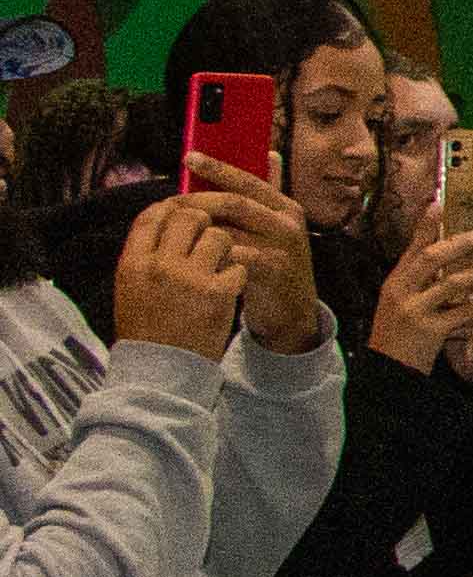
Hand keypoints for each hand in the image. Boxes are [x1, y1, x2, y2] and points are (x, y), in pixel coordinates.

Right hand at [108, 198, 245, 362]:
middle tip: (210, 236)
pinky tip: (229, 288)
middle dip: (205, 221)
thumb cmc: (146, 329)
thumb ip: (146, 254)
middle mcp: (159, 265)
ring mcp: (190, 278)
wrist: (162, 370)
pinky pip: (238, 264)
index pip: (152, 215)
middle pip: (189, 217)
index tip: (184, 211)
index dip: (172, 207)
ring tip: (219, 266)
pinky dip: (238, 274)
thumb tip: (166, 217)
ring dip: (225, 247)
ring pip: (220, 236)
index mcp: (132, 263)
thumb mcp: (130, 288)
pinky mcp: (218, 293)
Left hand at [176, 156, 323, 350]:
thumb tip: (269, 154)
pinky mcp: (272, 272)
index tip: (189, 157)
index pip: (248, 180)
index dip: (218, 167)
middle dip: (197, 200)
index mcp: (286, 207)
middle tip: (170, 202)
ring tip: (172, 232)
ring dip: (196, 232)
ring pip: (228, 232)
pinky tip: (188, 258)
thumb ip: (268, 194)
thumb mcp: (276, 227)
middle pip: (235, 203)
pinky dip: (207, 257)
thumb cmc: (275, 263)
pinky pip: (230, 259)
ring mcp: (282, 248)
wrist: (293, 310)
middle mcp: (287, 223)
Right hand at [366, 224, 472, 379]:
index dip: (425, 225)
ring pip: (450, 285)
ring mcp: (413, 310)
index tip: (438, 203)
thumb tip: (445, 253)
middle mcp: (401, 291)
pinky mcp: (429, 330)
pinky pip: (462, 314)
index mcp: (396, 280)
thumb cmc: (401, 332)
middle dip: (459, 244)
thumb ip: (420, 279)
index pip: (412, 247)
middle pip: (430, 259)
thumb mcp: (402, 301)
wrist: (388, 370)